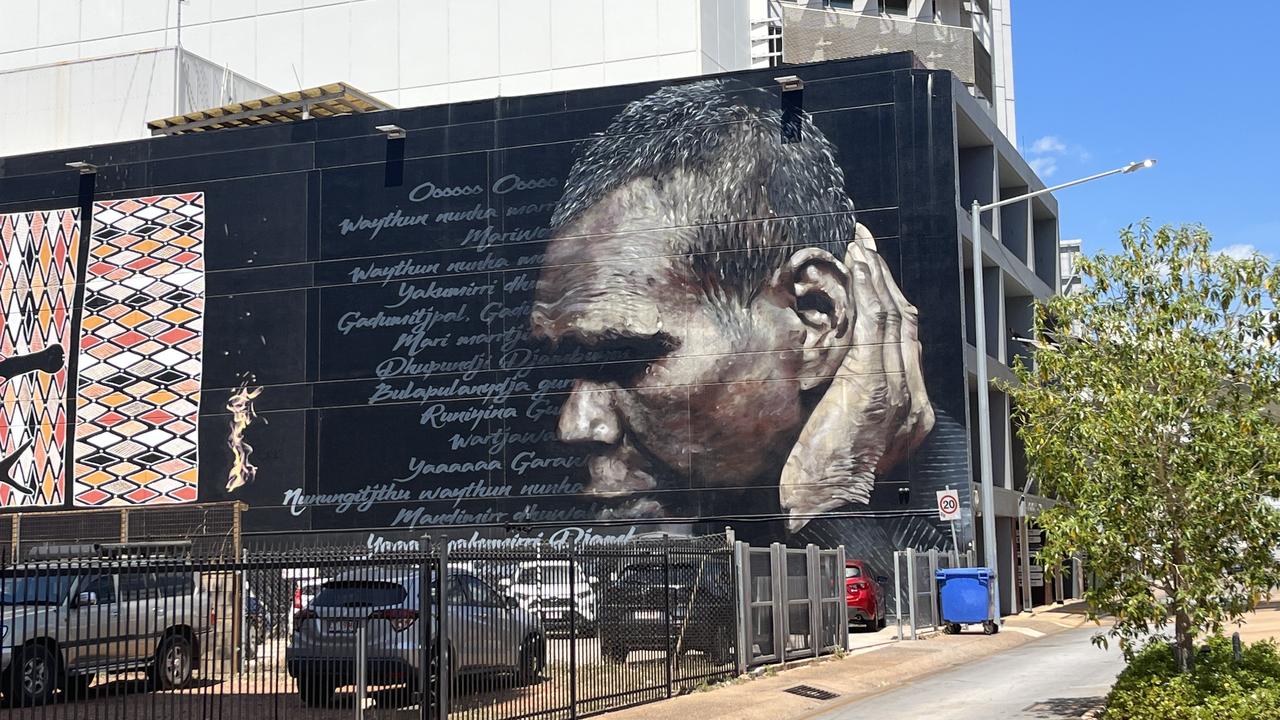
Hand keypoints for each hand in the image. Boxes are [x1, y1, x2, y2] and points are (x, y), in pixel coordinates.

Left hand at [780, 224, 933, 529]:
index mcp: (910, 416)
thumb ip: (845, 405)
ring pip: (895, 317)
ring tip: (859, 245)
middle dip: (886, 280)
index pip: (906, 346)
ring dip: (876, 276)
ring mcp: (898, 394)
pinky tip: (857, 265)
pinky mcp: (874, 386)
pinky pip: (877, 324)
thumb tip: (828, 376)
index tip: (872, 276)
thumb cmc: (816, 482)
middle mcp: (913, 402)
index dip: (891, 305)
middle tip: (866, 246)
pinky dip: (868, 289)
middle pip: (907, 324)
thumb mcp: (840, 438)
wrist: (817, 510)